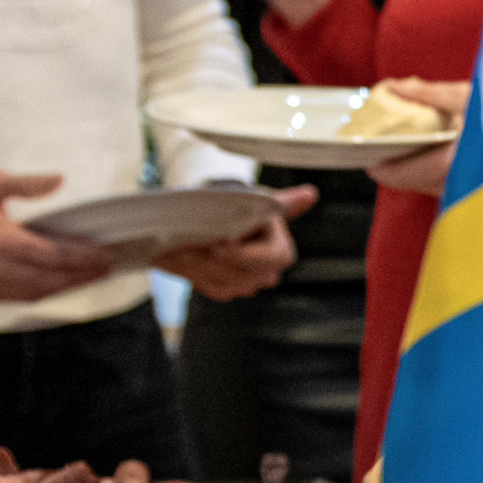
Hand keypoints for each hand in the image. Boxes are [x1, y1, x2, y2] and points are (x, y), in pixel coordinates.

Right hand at [0, 170, 117, 301]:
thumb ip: (25, 184)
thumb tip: (58, 180)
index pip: (52, 255)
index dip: (82, 257)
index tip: (105, 252)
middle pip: (51, 279)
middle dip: (83, 274)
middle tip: (110, 265)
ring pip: (39, 292)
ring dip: (68, 286)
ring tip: (93, 275)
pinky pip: (22, 297)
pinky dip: (46, 291)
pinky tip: (62, 283)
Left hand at [155, 184, 316, 297]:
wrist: (217, 216)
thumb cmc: (241, 206)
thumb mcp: (258, 201)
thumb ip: (283, 201)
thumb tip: (310, 193)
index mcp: (280, 252)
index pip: (268, 261)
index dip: (243, 255)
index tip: (220, 243)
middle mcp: (266, 273)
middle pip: (241, 275)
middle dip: (211, 261)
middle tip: (187, 245)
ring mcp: (245, 284)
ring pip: (221, 283)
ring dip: (194, 267)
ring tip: (175, 249)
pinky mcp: (223, 289)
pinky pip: (206, 287)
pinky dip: (187, 273)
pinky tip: (173, 258)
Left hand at [360, 81, 482, 196]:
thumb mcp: (466, 95)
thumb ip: (425, 93)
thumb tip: (391, 87)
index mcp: (447, 163)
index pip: (394, 175)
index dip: (374, 160)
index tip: (364, 144)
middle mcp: (450, 186)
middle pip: (402, 180)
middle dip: (390, 157)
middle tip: (382, 133)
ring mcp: (460, 192)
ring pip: (418, 183)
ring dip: (409, 162)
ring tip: (407, 136)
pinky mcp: (469, 191)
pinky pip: (435, 182)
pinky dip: (426, 165)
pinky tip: (432, 145)